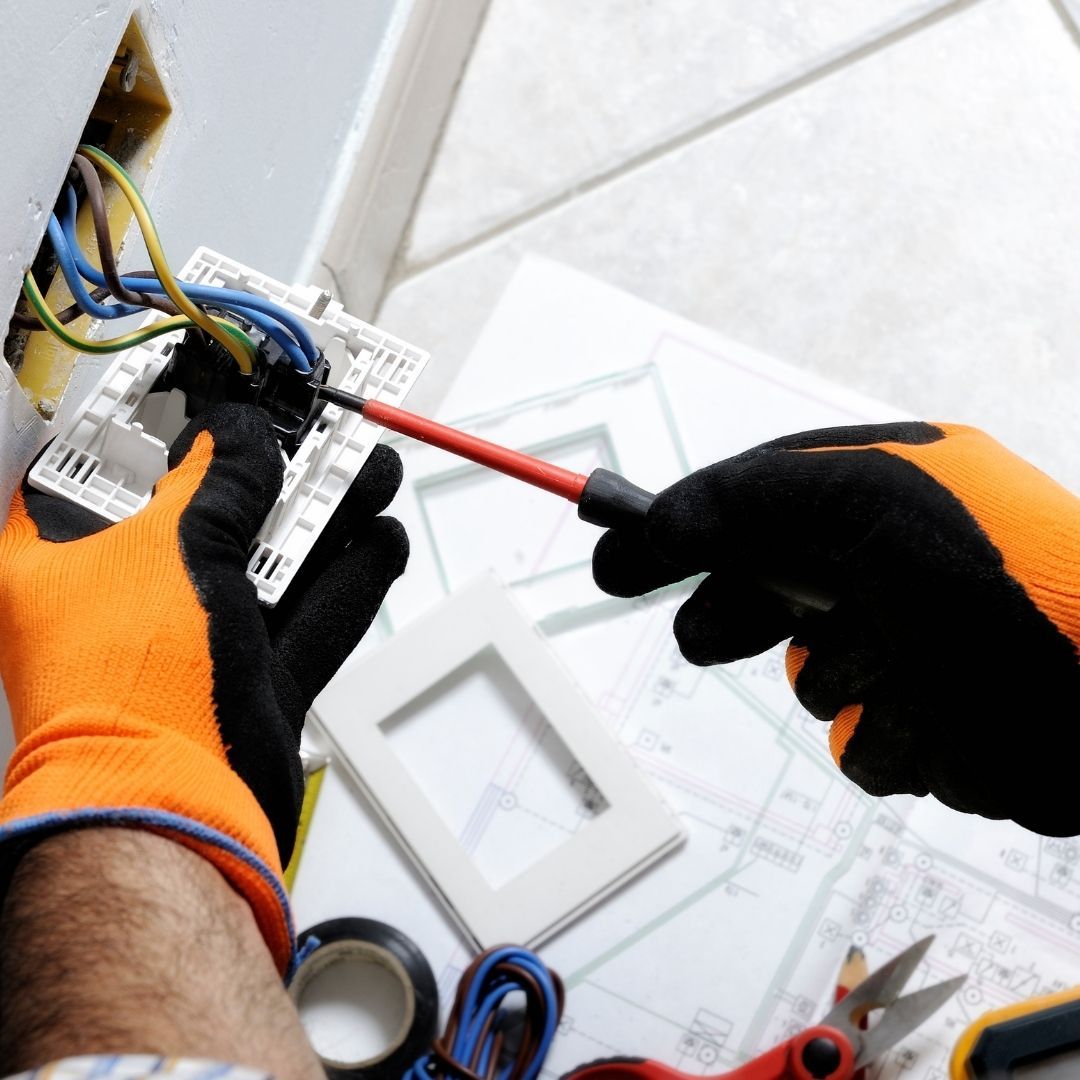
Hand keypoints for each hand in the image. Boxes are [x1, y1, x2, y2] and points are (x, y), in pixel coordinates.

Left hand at [0, 403, 406, 970]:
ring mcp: (193, 645)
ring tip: (372, 475)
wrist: (174, 812)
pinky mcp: (250, 683)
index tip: (222, 391)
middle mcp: (126, 601)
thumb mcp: (173, 550)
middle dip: (277, 473)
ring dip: (326, 521)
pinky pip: (307, 620)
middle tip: (321, 435)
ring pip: (270, 566)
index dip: (168, 422)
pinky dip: (346, 582)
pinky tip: (379, 541)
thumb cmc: (130, 688)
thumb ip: (218, 482)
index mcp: (65, 562)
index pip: (112, 467)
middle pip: (211, 514)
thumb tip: (241, 438)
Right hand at [593, 422, 1079, 835]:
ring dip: (845, 676)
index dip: (678, 531)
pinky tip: (940, 716)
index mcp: (883, 493)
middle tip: (708, 634)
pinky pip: (864, 747)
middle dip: (736, 616)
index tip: (614, 561)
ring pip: (812, 681)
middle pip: (764, 596)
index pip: (750, 505)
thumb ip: (739, 501)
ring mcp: (916, 652)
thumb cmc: (1003, 571)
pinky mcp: (935, 732)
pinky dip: (893, 735)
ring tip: (905, 660)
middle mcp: (895, 569)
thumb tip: (646, 530)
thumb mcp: (858, 499)